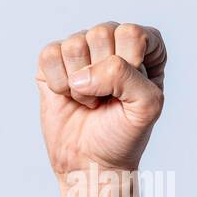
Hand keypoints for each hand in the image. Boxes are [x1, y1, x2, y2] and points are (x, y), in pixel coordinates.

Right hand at [36, 21, 165, 175]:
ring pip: (74, 44)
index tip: (131, 92)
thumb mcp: (146, 107)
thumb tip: (81, 75)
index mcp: (142, 47)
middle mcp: (111, 42)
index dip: (130, 65)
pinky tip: (68, 96)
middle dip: (103, 77)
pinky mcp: (53, 62)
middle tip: (107, 99)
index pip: (133, 33)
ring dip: (81, 85)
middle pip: (102, 33)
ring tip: (89, 100)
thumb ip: (126, 77)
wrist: (91, 162)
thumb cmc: (123, 135)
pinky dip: (58, 83)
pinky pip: (50, 55)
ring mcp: (81, 51)